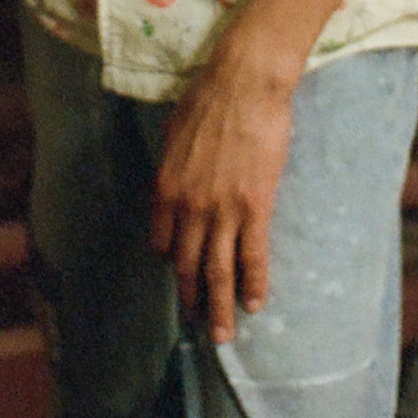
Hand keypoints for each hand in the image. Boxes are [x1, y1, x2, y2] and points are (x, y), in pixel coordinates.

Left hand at [152, 58, 294, 345]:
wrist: (243, 83)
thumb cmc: (208, 100)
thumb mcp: (173, 136)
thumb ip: (174, 170)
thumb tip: (177, 187)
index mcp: (165, 189)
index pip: (163, 242)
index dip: (173, 261)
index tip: (181, 270)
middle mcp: (189, 208)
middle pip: (188, 265)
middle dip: (192, 297)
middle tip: (197, 322)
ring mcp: (222, 210)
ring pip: (218, 271)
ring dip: (219, 306)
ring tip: (222, 334)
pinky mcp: (254, 207)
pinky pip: (253, 256)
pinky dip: (253, 284)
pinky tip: (254, 304)